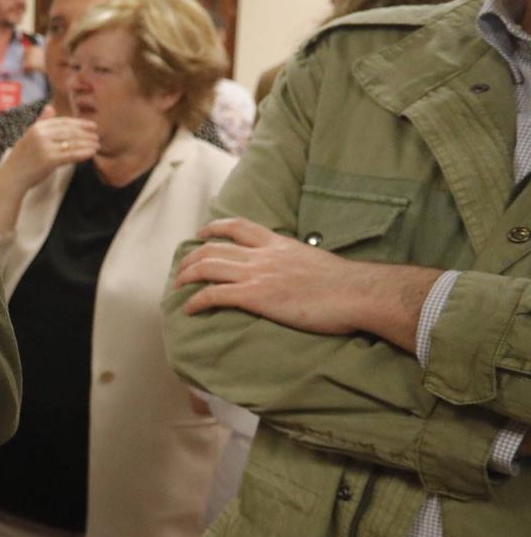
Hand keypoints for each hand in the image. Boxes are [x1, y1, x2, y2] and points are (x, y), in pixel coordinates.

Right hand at [0, 104, 96, 186]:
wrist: (12, 177)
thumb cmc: (21, 158)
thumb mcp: (29, 136)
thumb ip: (41, 122)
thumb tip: (50, 107)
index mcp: (37, 127)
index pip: (63, 122)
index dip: (80, 123)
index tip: (92, 126)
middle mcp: (41, 134)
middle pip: (70, 131)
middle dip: (86, 134)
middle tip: (97, 136)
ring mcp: (45, 147)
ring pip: (72, 142)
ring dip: (87, 144)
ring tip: (97, 145)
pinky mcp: (49, 160)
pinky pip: (71, 154)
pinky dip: (83, 153)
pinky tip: (91, 153)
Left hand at [174, 217, 437, 351]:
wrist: (358, 293)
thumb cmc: (347, 284)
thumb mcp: (317, 261)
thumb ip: (298, 262)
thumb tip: (297, 272)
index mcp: (279, 244)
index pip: (240, 226)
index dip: (215, 228)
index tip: (202, 233)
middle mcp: (263, 255)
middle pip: (214, 248)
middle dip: (191, 257)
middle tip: (182, 269)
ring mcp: (258, 274)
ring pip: (208, 267)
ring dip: (187, 277)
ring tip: (177, 287)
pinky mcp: (256, 297)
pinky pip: (214, 295)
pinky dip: (196, 301)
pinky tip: (189, 309)